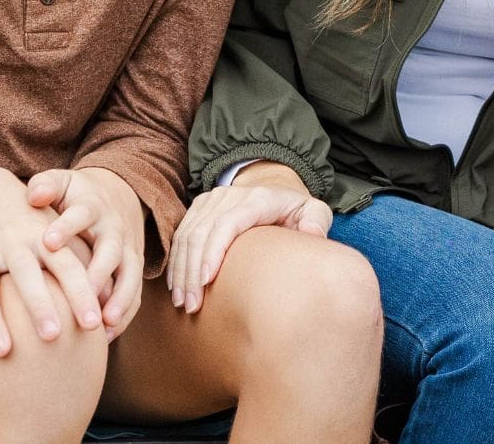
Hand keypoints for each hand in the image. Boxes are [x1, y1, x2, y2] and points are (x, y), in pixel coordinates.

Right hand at [0, 165, 104, 358]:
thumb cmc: (29, 226)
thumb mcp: (56, 235)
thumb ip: (78, 264)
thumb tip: (107, 307)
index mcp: (44, 236)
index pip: (67, 265)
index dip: (81, 292)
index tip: (94, 324)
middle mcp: (12, 241)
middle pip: (27, 273)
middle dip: (40, 305)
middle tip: (54, 337)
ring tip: (3, 353)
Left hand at [25, 167, 145, 340]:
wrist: (116, 198)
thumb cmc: (75, 197)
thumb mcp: (62, 183)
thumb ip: (46, 186)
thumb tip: (33, 194)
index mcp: (92, 207)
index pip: (81, 215)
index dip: (67, 227)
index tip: (48, 242)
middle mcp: (114, 230)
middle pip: (110, 252)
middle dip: (98, 274)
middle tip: (82, 295)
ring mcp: (128, 251)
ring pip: (129, 276)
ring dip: (118, 301)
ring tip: (101, 326)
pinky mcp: (133, 270)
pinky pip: (134, 295)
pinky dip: (123, 316)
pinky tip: (104, 339)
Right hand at [166, 162, 332, 312]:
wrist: (275, 188)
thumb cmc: (295, 209)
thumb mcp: (315, 211)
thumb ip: (317, 222)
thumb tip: (312, 235)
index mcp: (258, 198)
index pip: (228, 223)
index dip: (214, 250)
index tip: (206, 281)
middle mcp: (230, 195)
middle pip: (202, 233)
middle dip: (192, 272)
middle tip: (191, 305)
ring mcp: (211, 199)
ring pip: (187, 235)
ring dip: (180, 270)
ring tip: (182, 302)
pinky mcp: (199, 206)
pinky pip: (180, 234)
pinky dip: (176, 261)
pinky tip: (176, 286)